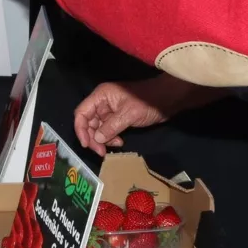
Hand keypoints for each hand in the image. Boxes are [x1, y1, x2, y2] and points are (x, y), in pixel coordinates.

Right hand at [72, 76, 217, 155]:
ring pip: (98, 128)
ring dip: (102, 139)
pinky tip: (119, 142)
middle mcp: (102, 102)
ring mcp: (109, 110)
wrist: (167, 100)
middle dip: (93, 137)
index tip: (86, 144)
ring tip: (113, 146)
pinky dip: (110, 137)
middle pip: (88, 122)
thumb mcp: (128, 115)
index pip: (82, 112)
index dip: (81, 129)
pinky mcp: (117, 117)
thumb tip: (96, 139)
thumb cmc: (147, 102)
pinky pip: (107, 129)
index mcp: (101, 96)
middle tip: (101, 152)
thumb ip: (111, 126)